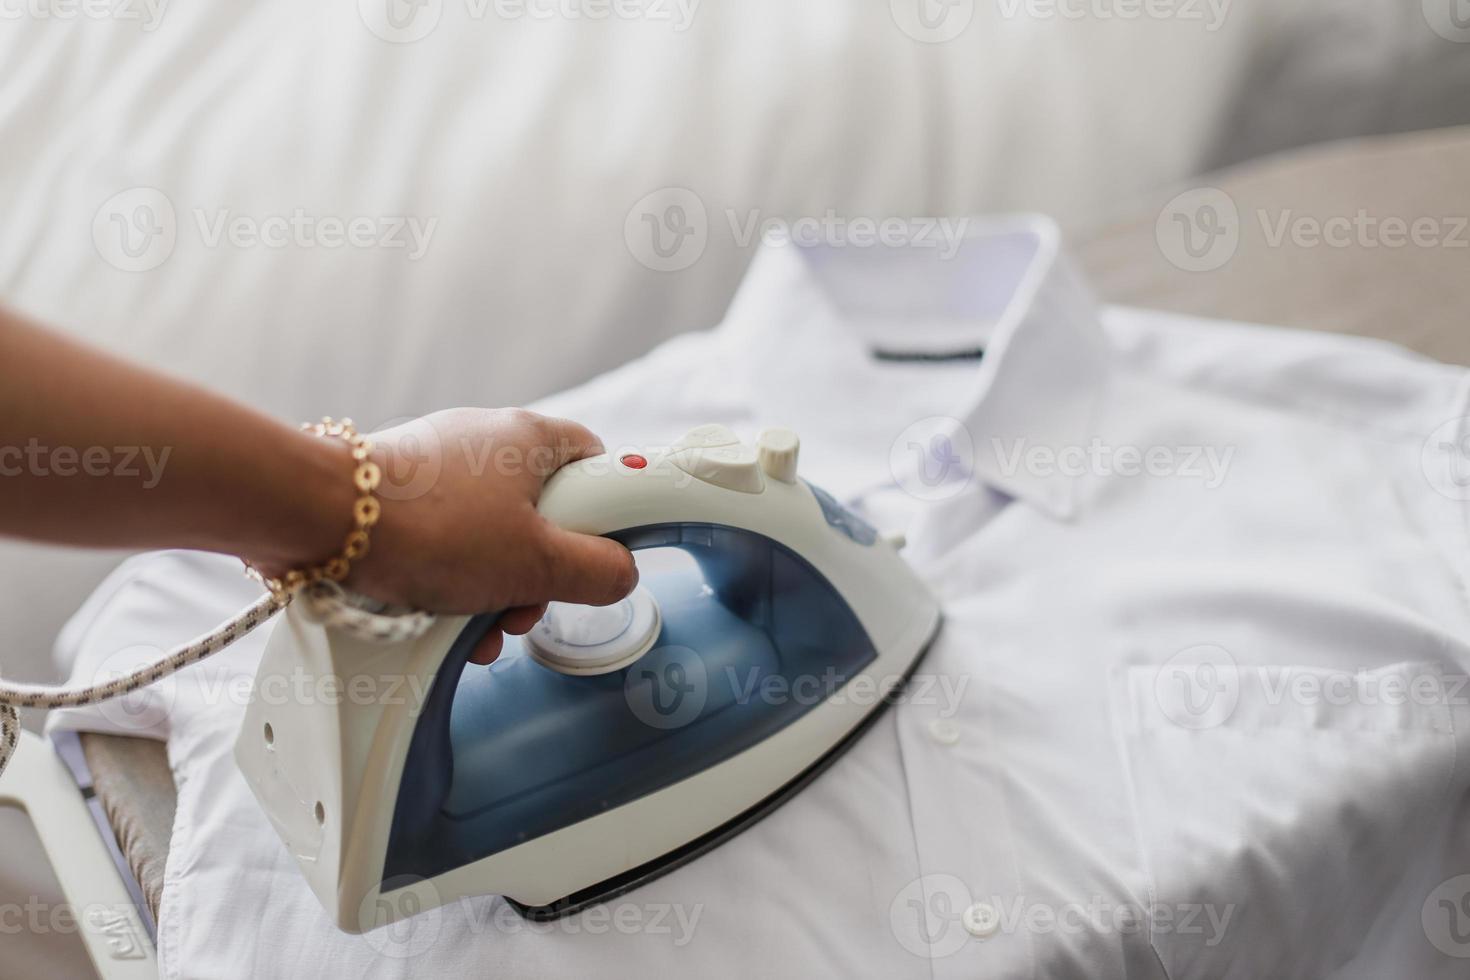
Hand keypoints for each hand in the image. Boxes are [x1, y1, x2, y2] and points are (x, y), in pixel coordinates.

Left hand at [343, 408, 637, 663]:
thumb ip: (595, 571)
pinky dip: (448, 580)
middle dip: (538, 574)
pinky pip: (443, 540)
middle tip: (525, 609)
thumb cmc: (434, 530)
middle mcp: (483, 440)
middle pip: (539, 512)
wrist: (320, 521)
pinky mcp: (396, 494)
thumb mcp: (537, 564)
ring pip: (489, 534)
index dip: (606, 506)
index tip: (601, 552)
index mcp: (529, 438)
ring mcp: (436, 466)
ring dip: (493, 589)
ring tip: (476, 630)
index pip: (593, 458)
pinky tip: (437, 620)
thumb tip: (621, 573)